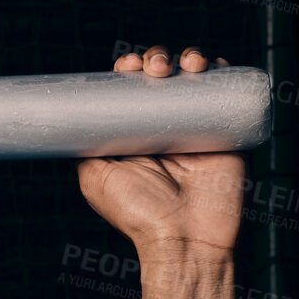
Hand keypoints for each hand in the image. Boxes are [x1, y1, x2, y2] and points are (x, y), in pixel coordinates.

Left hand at [75, 47, 241, 264]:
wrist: (185, 240)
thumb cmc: (138, 215)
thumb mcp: (96, 179)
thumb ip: (85, 149)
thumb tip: (71, 120)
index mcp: (133, 133)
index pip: (130, 89)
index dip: (128, 70)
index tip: (126, 66)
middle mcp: (164, 127)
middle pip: (162, 77)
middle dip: (156, 59)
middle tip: (155, 67)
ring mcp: (196, 128)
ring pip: (193, 79)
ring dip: (188, 59)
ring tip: (185, 65)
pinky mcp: (226, 133)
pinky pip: (227, 94)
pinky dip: (221, 71)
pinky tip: (209, 65)